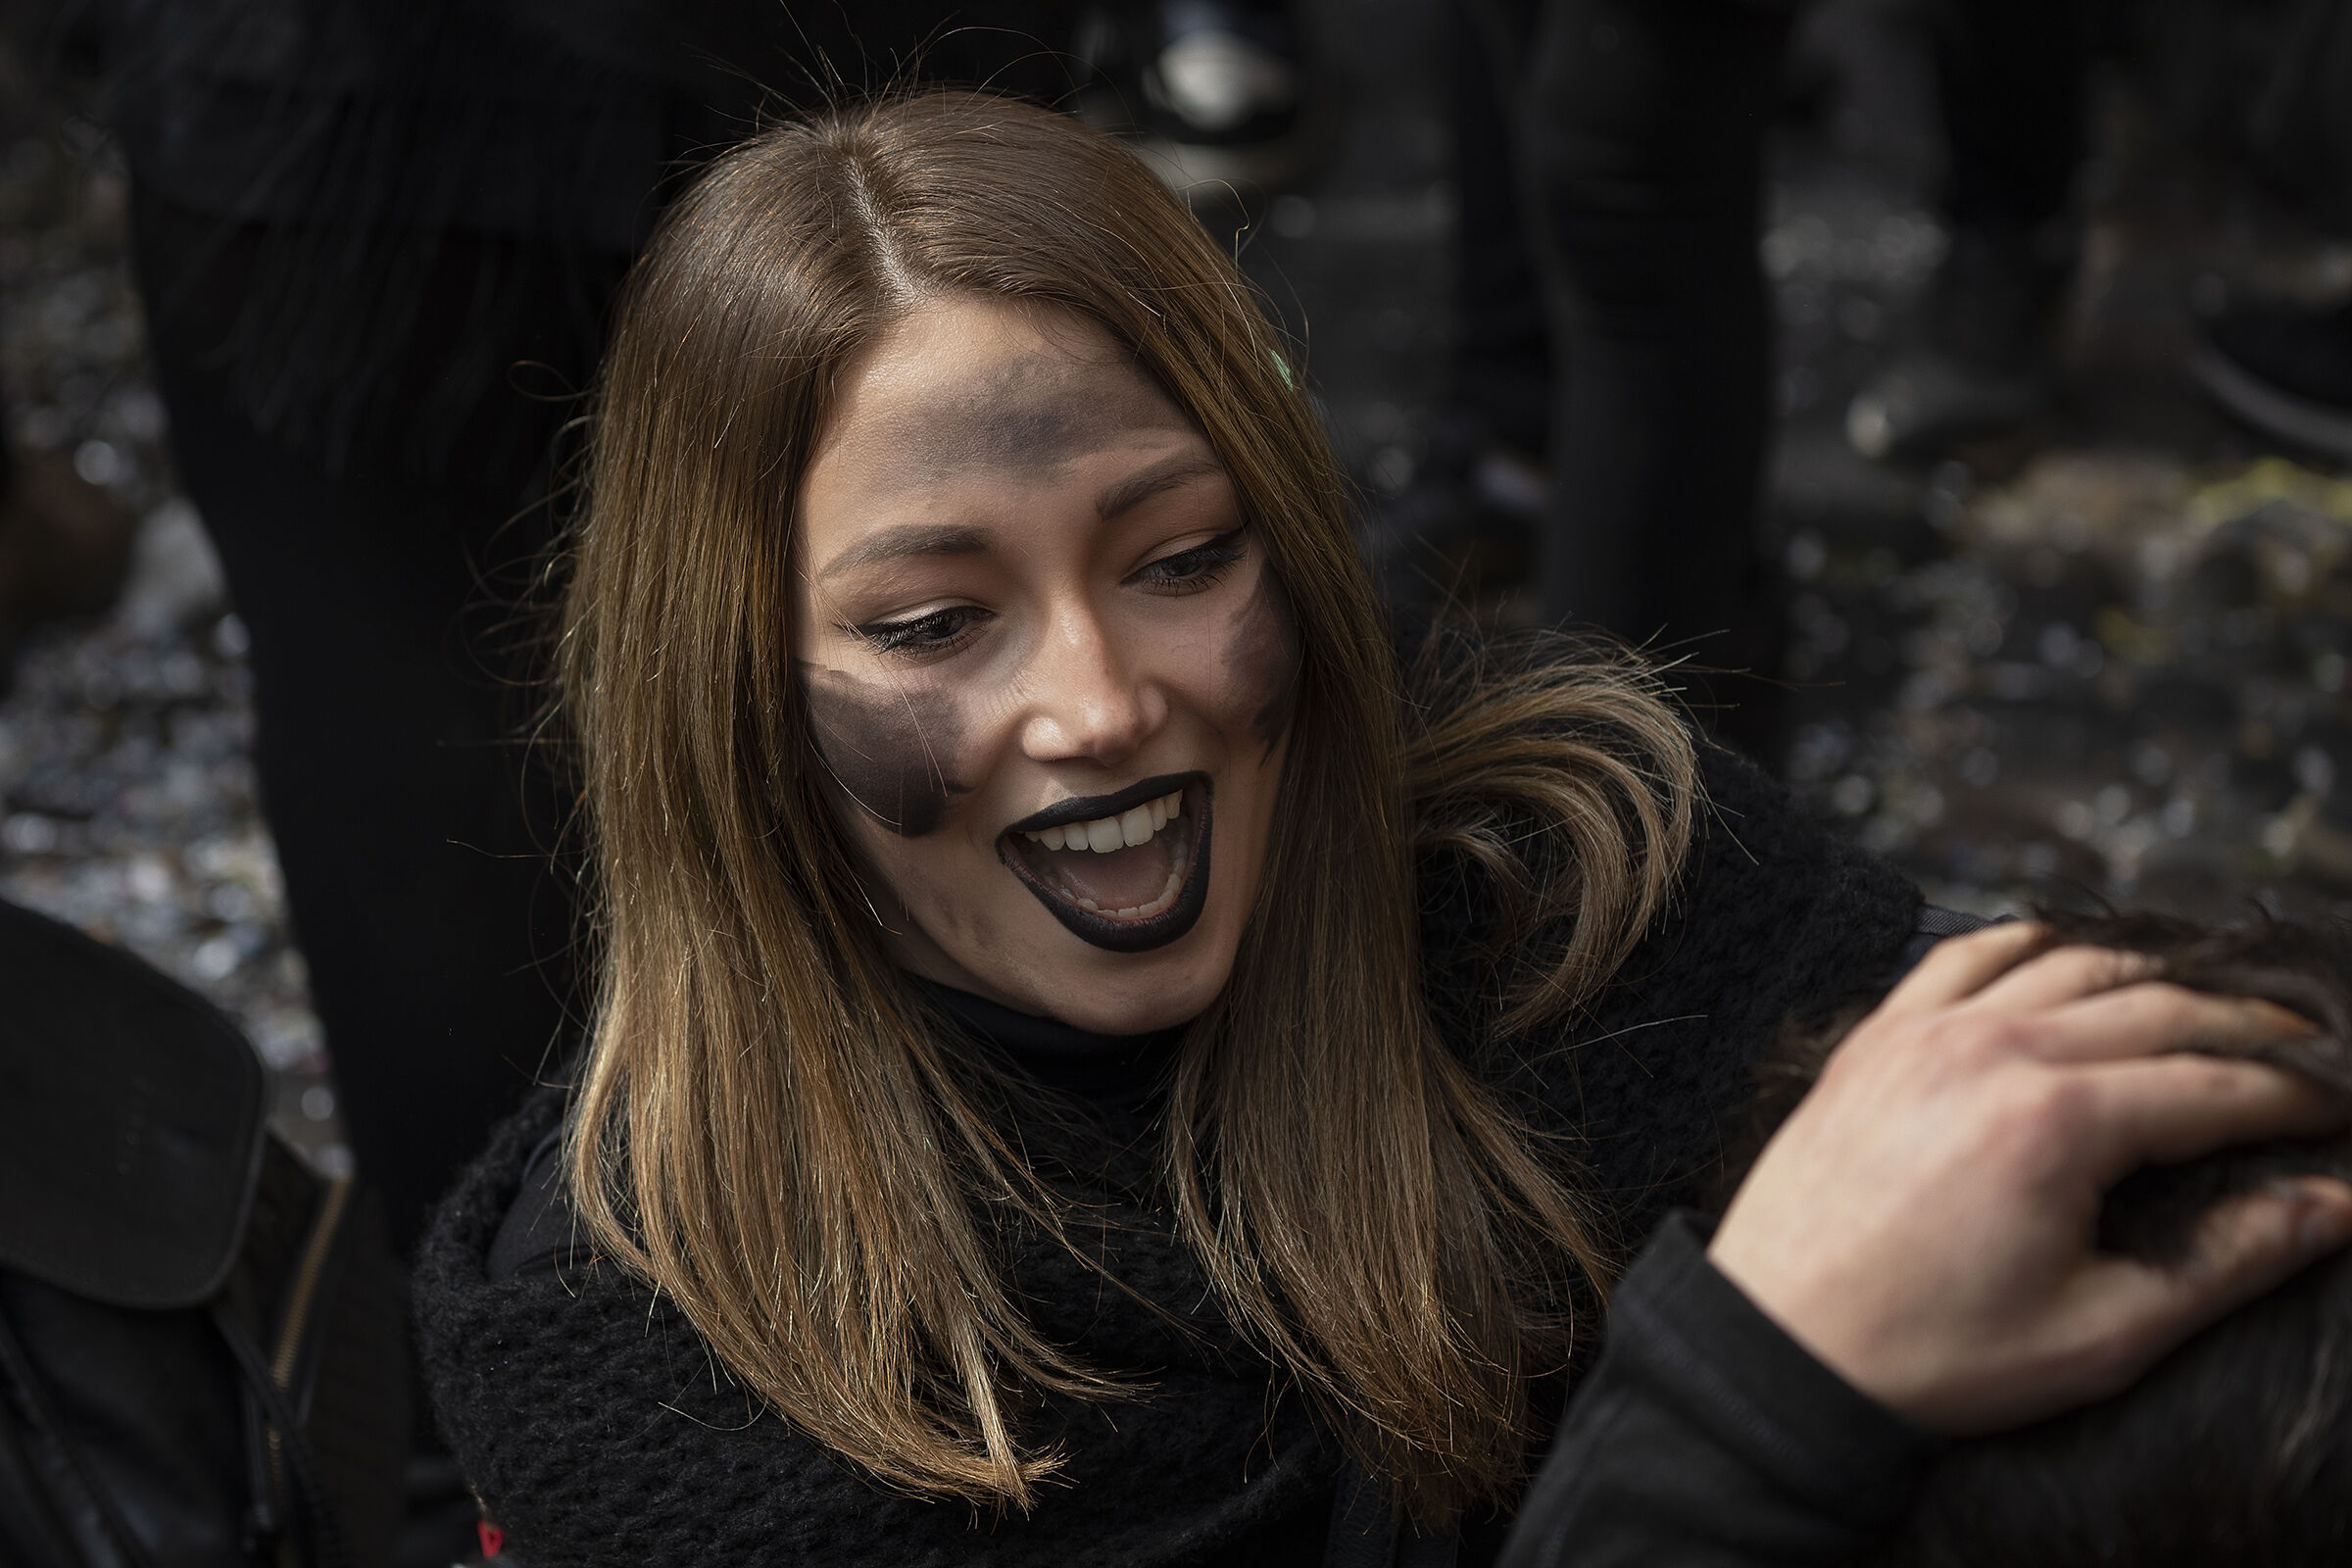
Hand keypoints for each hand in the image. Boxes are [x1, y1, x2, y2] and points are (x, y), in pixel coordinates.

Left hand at [1708, 921, 2351, 1433]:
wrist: (1779, 1346)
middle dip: (2247, 1026)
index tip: (2341, 1105)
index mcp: (2055, 1121)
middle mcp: (1992, 1050)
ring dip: (2153, 971)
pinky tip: (2071, 955)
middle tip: (2307, 1050)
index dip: (2295, 1095)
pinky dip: (2032, 942)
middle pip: (2157, 1005)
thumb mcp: (2104, 1331)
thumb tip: (2335, 1205)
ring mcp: (1925, 1033)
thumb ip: (2230, 1258)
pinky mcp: (1875, 1037)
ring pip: (2068, 962)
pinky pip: (1964, 954)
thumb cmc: (1932, 1356)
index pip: (2215, 1083)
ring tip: (2213, 999)